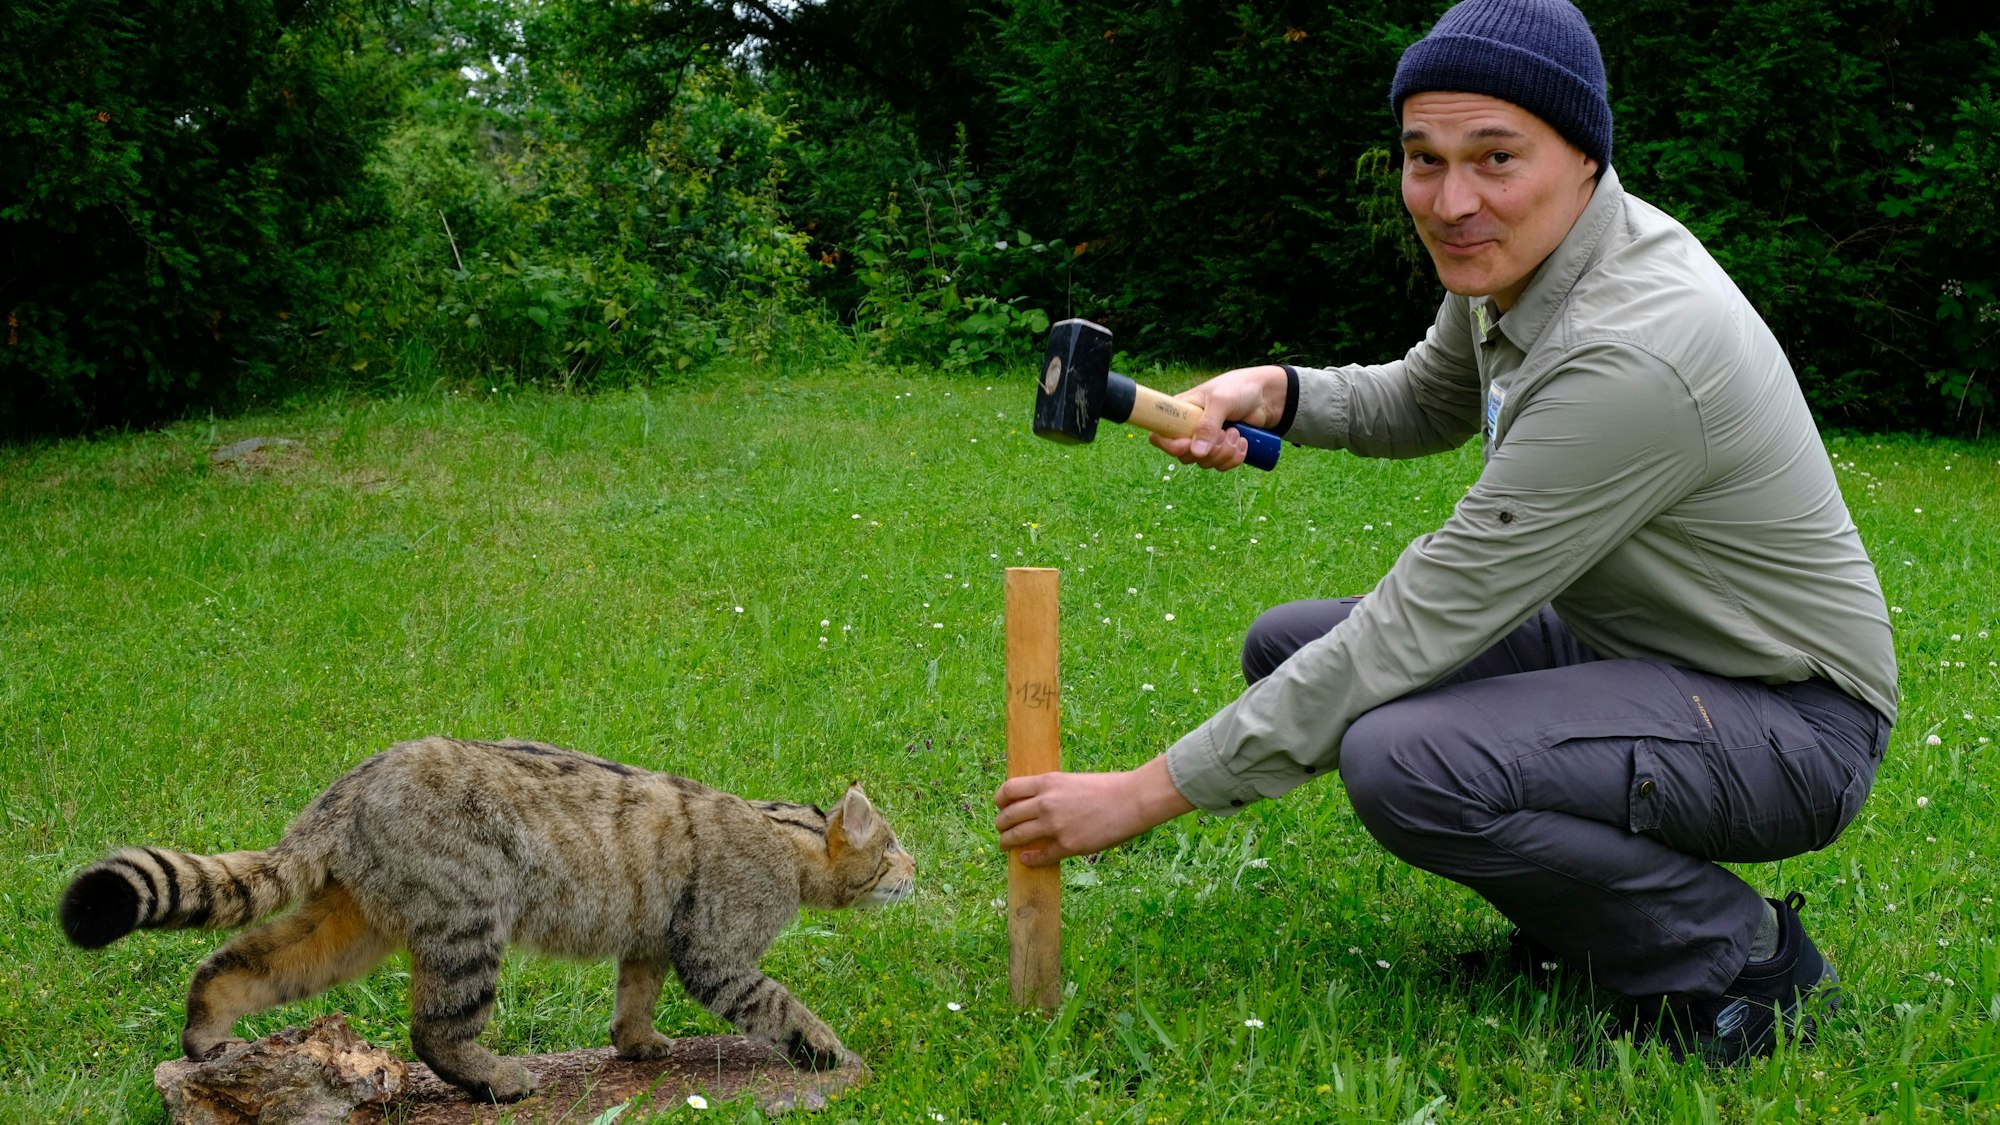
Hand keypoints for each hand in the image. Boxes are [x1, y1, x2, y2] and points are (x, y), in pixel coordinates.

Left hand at [993, 755, 1194, 866]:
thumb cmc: (1108, 788)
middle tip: (1001, 829)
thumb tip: (1037, 803)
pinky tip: (1026, 859)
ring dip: (1007, 842)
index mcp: (1048, 782)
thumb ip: (1053, 790)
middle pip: (1008, 815)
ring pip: (1017, 836)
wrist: (1132, 800)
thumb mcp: (1073, 780)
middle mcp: (1046, 803)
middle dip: (1000, 824)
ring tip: (1005, 845)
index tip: (1000, 806)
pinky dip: (1029, 859)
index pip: (1009, 789)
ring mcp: (1055, 825)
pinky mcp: (1067, 845)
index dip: (1000, 800)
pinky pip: (1040, 856)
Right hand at [1150, 364, 1287, 470]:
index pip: (1160, 435)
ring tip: (1237, 433)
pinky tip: (1244, 442)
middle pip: (1184, 456)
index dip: (1171, 446)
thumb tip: (1196, 452)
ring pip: (1204, 463)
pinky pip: (1220, 466)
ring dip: (1224, 453)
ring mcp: (1206, 440)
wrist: (1267, 395)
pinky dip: (1234, 458)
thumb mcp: (1221, 401)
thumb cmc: (1240, 388)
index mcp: (1181, 412)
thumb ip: (1208, 425)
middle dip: (1208, 450)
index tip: (1189, 445)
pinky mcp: (1221, 449)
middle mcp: (1189, 428)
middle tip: (1225, 434)